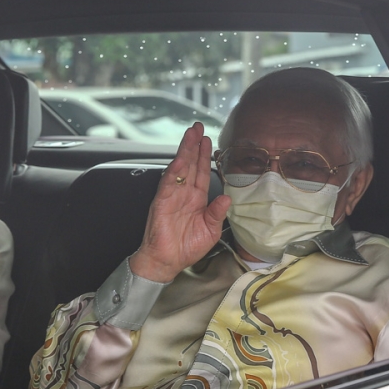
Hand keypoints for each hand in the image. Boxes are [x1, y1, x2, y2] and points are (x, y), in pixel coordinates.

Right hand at [129, 122, 230, 282]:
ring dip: (185, 151)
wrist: (167, 261)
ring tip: (190, 134)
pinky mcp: (162, 201)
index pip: (201, 172)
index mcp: (196, 199)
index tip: (208, 141)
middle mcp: (184, 193)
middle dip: (194, 145)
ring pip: (180, 168)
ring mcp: (172, 195)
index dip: (204, 156)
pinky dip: (174, 170)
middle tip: (198, 127)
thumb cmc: (186, 248)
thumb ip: (217, 213)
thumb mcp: (211, 231)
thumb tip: (226, 197)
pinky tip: (180, 158)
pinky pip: (169, 183)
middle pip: (190, 164)